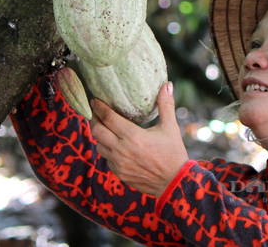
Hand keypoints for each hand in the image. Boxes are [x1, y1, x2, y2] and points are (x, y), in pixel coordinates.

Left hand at [90, 82, 188, 197]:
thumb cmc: (173, 154)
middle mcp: (121, 150)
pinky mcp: (119, 173)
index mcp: (132, 136)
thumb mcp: (170, 128)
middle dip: (93, 118)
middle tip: (95, 111)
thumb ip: (166, 105)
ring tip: (102, 126)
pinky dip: (107, 149)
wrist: (174, 183)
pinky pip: (106, 158)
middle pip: (97, 130)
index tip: (95, 100)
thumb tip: (167, 84)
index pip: (108, 117)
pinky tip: (113, 144)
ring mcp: (118, 163)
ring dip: (99, 134)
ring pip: (99, 145)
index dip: (99, 107)